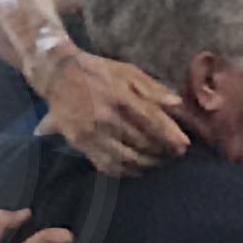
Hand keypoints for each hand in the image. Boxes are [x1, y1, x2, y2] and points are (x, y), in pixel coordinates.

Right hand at [40, 52, 187, 174]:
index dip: (169, 135)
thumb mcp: (127, 71)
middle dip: (162, 151)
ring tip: (159, 163)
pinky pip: (106, 164)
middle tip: (175, 155)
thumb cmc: (99, 72)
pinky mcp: (81, 143)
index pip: (151, 120)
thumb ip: (153, 88)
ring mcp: (92, 132)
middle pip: (141, 141)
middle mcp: (106, 116)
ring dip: (146, 163)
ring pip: (125, 157)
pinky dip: (125, 171)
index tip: (183, 145)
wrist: (59, 76)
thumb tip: (177, 104)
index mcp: (120, 96)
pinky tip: (136, 170)